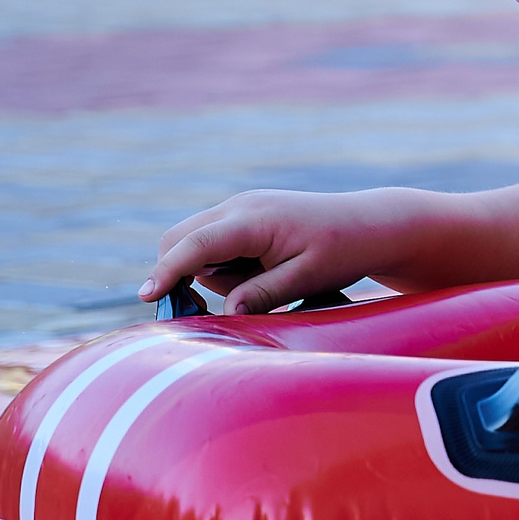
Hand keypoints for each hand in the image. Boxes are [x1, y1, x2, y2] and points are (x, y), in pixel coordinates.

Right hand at [142, 189, 397, 314]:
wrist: (370, 224)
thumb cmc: (344, 250)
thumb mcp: (308, 278)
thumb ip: (265, 294)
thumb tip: (227, 313)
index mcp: (254, 220)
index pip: (195, 245)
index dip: (168, 271)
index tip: (148, 297)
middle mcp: (239, 206)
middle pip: (180, 239)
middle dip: (184, 274)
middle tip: (231, 300)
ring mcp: (240, 207)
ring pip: (195, 245)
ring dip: (215, 273)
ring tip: (269, 278)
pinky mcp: (244, 215)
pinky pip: (214, 242)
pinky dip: (226, 263)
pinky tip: (265, 269)